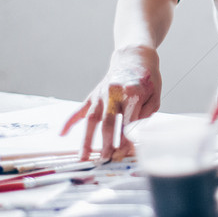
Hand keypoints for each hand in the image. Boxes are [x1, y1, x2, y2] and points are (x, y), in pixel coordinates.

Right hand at [61, 45, 161, 160]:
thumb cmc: (148, 79)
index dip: (126, 138)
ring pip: (92, 119)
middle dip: (106, 142)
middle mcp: (114, 93)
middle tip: (106, 159)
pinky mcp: (93, 95)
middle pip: (108, 122)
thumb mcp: (155, 95)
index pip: (128, 121)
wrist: (134, 57)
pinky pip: (79, 109)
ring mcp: (101, 94)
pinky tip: (61, 134)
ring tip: (83, 157)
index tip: (124, 153)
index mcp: (132, 93)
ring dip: (87, 139)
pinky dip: (70, 121)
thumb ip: (147, 113)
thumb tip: (136, 133)